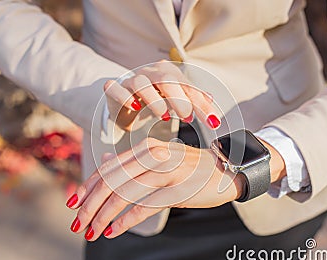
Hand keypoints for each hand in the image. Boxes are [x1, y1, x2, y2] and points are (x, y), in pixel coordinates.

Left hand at [66, 137, 242, 239]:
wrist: (225, 170)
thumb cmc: (188, 168)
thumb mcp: (159, 158)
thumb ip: (131, 160)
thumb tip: (104, 159)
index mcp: (145, 148)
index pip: (108, 168)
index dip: (88, 186)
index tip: (73, 203)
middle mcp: (153, 156)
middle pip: (111, 182)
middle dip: (90, 205)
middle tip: (78, 223)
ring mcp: (166, 171)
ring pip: (123, 194)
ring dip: (103, 215)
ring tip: (92, 231)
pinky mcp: (177, 189)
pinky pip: (144, 206)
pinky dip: (125, 221)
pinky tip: (113, 231)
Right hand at [103, 60, 219, 130]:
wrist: (123, 100)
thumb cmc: (153, 99)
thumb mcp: (175, 99)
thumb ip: (193, 99)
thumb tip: (212, 99)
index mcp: (167, 72)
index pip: (187, 85)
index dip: (201, 102)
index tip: (212, 121)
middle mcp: (149, 73)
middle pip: (166, 79)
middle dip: (180, 99)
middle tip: (187, 117)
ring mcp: (130, 80)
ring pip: (141, 83)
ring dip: (155, 100)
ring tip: (165, 116)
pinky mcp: (114, 89)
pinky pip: (116, 89)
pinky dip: (125, 97)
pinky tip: (134, 107)